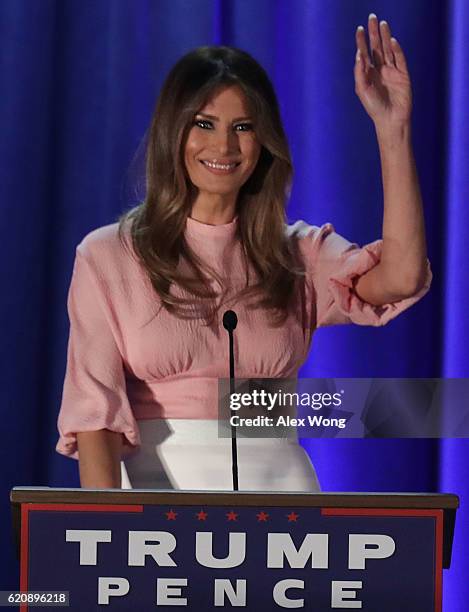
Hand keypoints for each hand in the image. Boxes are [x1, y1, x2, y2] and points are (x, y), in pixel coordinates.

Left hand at [354, 13, 411, 127]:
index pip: (365, 53)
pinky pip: (400, 59)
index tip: (360, 29)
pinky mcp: (403, 75)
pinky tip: (392, 41)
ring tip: (383, 24)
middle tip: (372, 18)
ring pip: (388, 50)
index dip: (362, 41)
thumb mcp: (362, 89)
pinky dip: (396, 50)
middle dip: (374, 33)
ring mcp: (392, 72)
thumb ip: (360, 72)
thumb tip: (359, 54)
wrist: (390, 119)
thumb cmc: (373, 107)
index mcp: (368, 74)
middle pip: (377, 47)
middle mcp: (380, 70)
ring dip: (386, 37)